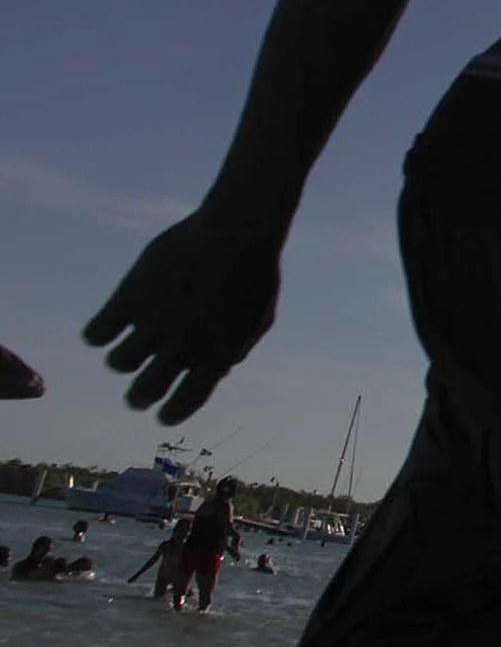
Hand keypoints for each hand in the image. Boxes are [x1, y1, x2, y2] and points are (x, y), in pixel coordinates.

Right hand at [84, 208, 282, 423]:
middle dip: (139, 398)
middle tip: (138, 394)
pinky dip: (98, 334)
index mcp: (216, 357)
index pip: (185, 402)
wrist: (238, 231)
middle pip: (144, 391)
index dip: (169, 413)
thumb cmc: (255, 273)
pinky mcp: (130, 297)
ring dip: (122, 362)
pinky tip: (108, 325)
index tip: (161, 415)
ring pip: (119, 364)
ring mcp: (154, 322)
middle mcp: (182, 347)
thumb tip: (218, 373)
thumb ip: (236, 350)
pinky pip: (97, 333)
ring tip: (128, 350)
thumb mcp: (257, 320)